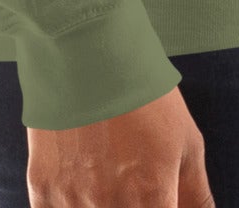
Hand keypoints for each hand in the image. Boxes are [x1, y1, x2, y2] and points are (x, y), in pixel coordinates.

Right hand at [26, 84, 213, 205]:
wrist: (86, 48)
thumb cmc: (142, 92)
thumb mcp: (185, 139)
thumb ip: (196, 195)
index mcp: (153, 198)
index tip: (158, 199)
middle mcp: (113, 207)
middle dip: (133, 204)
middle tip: (129, 180)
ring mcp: (73, 202)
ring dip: (100, 204)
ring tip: (104, 173)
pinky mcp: (42, 191)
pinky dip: (70, 204)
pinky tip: (79, 182)